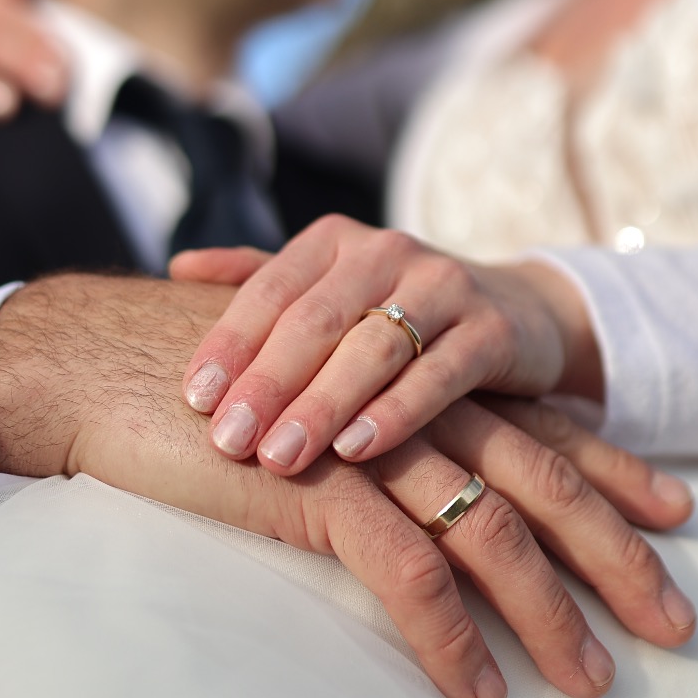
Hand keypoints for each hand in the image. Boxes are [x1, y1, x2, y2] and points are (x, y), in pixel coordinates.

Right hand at [0, 272, 695, 697]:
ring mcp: (373, 443)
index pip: (541, 427)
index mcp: (417, 383)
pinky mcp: (323, 485)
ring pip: (494, 534)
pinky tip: (477, 694)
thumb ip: (367, 426)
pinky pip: (408, 574)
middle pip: (547, 483)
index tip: (679, 514)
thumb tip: (402, 482)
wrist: (102, 365)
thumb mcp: (309, 401)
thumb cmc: (202, 388)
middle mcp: (413, 406)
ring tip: (593, 684)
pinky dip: (451, 639)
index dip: (614, 469)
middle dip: (620, 555)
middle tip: (680, 626)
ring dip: (551, 616)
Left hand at [171, 215, 603, 475]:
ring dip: (322, 405)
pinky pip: (440, 374)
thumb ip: (260, 278)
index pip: (270, 289)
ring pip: (374, 347)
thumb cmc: (400, 312)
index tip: (192, 399)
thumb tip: (177, 267)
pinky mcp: (493, 330)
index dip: (230, 342)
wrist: (520, 313)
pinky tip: (358, 452)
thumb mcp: (333, 287)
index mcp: (336, 239)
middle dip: (268, 383)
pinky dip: (397, 413)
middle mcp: (389, 250)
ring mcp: (445, 286)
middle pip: (317, 320)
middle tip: (228, 442)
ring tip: (281, 458)